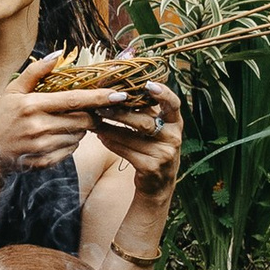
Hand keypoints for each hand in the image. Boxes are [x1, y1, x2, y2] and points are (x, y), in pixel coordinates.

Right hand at [0, 54, 119, 182]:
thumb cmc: (1, 119)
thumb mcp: (12, 91)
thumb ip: (36, 72)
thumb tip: (58, 55)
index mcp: (32, 106)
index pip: (74, 100)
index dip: (99, 98)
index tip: (119, 95)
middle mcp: (38, 127)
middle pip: (83, 119)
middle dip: (90, 114)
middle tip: (86, 110)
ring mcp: (43, 147)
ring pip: (79, 136)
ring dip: (80, 128)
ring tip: (63, 123)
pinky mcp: (46, 162)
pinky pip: (71, 150)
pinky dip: (71, 142)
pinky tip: (57, 137)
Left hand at [91, 75, 182, 200]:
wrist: (158, 184)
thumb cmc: (153, 148)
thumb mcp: (157, 129)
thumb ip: (145, 111)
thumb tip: (118, 88)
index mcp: (175, 123)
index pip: (173, 104)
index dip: (163, 93)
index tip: (148, 84)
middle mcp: (173, 137)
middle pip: (144, 121)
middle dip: (120, 113)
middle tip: (101, 105)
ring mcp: (164, 154)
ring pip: (131, 136)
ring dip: (109, 127)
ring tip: (94, 119)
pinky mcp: (151, 168)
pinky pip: (126, 151)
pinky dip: (111, 142)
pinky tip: (100, 136)